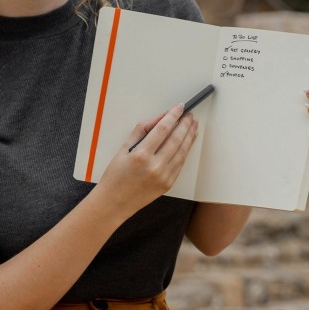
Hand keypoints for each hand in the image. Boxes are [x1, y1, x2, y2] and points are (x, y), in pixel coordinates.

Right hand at [93, 103, 198, 217]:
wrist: (114, 202)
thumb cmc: (115, 175)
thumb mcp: (124, 148)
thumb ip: (143, 130)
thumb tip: (160, 118)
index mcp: (141, 155)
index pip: (162, 129)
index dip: (173, 115)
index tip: (179, 107)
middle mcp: (155, 166)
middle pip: (176, 139)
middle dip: (185, 124)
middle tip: (190, 115)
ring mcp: (164, 176)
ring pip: (182, 151)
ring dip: (190, 136)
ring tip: (193, 125)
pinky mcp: (168, 184)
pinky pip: (180, 163)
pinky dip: (185, 150)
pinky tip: (188, 142)